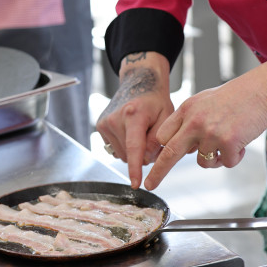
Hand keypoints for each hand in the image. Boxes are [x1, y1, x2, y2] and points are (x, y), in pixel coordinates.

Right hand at [97, 52, 173, 188]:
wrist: (139, 81)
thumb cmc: (155, 100)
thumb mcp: (166, 116)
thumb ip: (158, 139)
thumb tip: (147, 160)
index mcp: (133, 114)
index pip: (134, 147)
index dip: (136, 168)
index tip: (136, 184)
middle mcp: (115, 118)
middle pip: (129, 154)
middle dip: (143, 154)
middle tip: (151, 136)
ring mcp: (105, 122)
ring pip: (121, 154)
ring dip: (133, 151)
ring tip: (140, 131)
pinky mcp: (100, 126)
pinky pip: (115, 148)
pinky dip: (125, 145)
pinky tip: (130, 131)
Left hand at [144, 53, 266, 190]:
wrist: (259, 90)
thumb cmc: (234, 97)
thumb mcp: (203, 102)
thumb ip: (190, 121)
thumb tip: (183, 146)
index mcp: (187, 110)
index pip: (163, 135)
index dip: (159, 151)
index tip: (151, 163)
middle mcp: (195, 121)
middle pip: (170, 153)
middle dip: (158, 172)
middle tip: (150, 184)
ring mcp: (210, 132)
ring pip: (203, 162)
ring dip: (215, 159)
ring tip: (228, 143)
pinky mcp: (228, 142)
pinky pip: (226, 163)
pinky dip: (234, 157)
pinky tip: (240, 142)